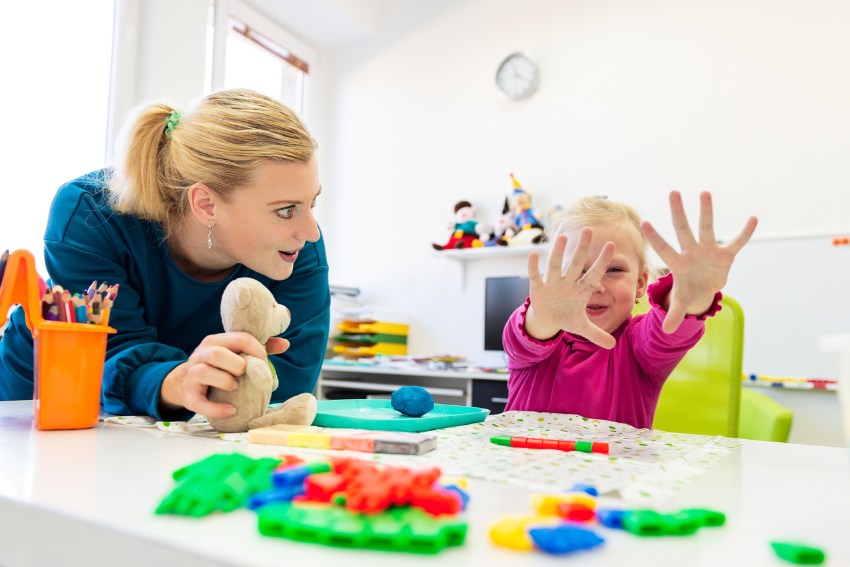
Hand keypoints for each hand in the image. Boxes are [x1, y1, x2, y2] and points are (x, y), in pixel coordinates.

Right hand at [160, 332, 286, 417]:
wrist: (184, 383)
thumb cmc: (218, 367)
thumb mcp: (234, 353)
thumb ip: (259, 348)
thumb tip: (285, 344)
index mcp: (216, 341)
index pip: (240, 338)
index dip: (256, 350)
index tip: (263, 361)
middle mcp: (201, 354)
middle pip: (217, 353)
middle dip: (237, 365)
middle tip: (244, 374)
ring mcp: (192, 374)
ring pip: (204, 372)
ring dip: (225, 381)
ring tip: (235, 387)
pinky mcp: (189, 396)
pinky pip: (200, 402)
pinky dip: (217, 408)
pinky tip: (230, 410)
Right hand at [525, 228, 616, 348]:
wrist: (547, 319)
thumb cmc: (566, 316)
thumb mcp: (582, 327)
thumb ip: (597, 334)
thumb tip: (613, 345)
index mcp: (581, 290)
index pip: (594, 274)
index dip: (602, 262)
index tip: (612, 246)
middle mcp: (568, 283)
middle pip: (576, 264)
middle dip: (582, 249)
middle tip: (589, 230)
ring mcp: (552, 284)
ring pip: (555, 266)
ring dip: (558, 252)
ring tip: (562, 237)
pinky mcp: (538, 289)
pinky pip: (535, 276)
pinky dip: (533, 267)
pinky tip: (533, 254)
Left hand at [641, 191, 756, 332]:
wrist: (704, 288)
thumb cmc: (688, 291)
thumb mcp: (681, 302)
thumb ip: (674, 314)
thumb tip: (665, 332)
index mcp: (678, 263)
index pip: (664, 249)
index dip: (655, 238)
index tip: (644, 222)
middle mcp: (691, 252)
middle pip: (683, 230)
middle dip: (678, 212)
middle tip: (673, 192)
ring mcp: (708, 251)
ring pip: (707, 228)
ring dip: (706, 211)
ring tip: (704, 192)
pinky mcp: (725, 255)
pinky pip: (737, 242)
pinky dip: (745, 233)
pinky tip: (753, 219)